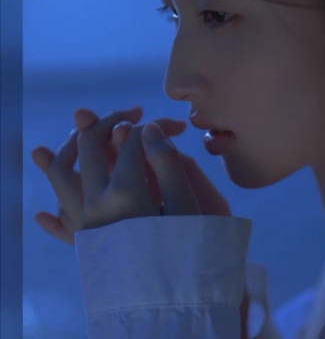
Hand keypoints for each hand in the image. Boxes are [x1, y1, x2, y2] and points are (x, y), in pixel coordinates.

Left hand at [32, 107, 189, 242]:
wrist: (176, 303)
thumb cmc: (189, 251)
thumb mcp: (187, 204)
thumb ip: (167, 162)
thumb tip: (148, 128)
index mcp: (125, 192)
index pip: (132, 142)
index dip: (156, 126)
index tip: (175, 125)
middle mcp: (95, 203)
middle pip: (89, 146)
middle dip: (110, 121)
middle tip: (132, 113)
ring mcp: (84, 224)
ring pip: (61, 177)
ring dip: (66, 150)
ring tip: (76, 133)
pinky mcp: (86, 245)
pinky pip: (61, 227)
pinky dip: (51, 217)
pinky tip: (43, 213)